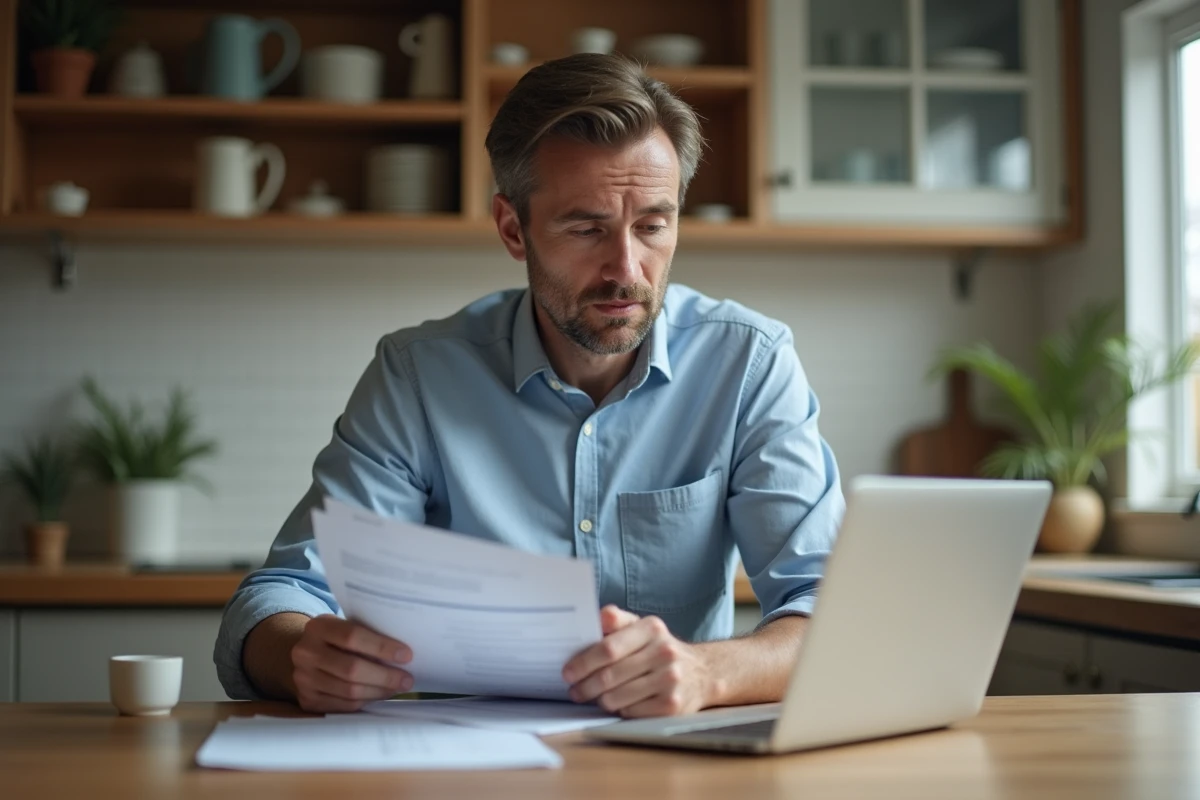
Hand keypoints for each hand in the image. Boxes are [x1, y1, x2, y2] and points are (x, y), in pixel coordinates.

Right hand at [290, 615, 413, 712]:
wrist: (305, 656)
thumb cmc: (336, 640)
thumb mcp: (345, 627)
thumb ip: (367, 635)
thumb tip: (403, 655)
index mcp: (318, 627)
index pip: (352, 636)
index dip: (382, 647)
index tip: (407, 655)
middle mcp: (305, 652)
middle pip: (352, 669)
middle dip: (385, 676)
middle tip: (407, 680)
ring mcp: (303, 678)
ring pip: (349, 691)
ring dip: (378, 692)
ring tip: (396, 688)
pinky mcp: (307, 700)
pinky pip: (343, 705)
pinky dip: (365, 701)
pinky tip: (378, 695)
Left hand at [562, 605, 718, 717]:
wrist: (702, 673)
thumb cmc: (660, 649)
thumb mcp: (642, 628)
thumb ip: (617, 621)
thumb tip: (595, 616)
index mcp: (652, 628)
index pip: (608, 648)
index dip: (583, 662)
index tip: (568, 671)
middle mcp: (664, 652)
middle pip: (609, 675)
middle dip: (584, 686)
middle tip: (574, 690)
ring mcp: (670, 680)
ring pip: (616, 697)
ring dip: (599, 700)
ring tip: (594, 696)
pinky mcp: (672, 705)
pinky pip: (630, 712)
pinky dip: (619, 709)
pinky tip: (619, 703)